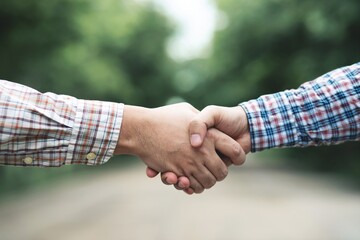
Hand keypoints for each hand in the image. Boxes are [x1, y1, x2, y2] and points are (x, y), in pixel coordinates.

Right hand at [115, 103, 243, 193]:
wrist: (141, 128)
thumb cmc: (163, 117)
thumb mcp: (186, 110)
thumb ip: (200, 119)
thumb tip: (207, 125)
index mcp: (209, 135)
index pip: (235, 150)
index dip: (239, 155)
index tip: (236, 157)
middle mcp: (203, 151)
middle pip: (223, 172)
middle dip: (221, 173)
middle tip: (215, 170)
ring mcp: (190, 164)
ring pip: (208, 182)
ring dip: (207, 182)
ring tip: (203, 176)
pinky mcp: (177, 173)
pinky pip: (192, 186)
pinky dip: (193, 187)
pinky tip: (189, 180)